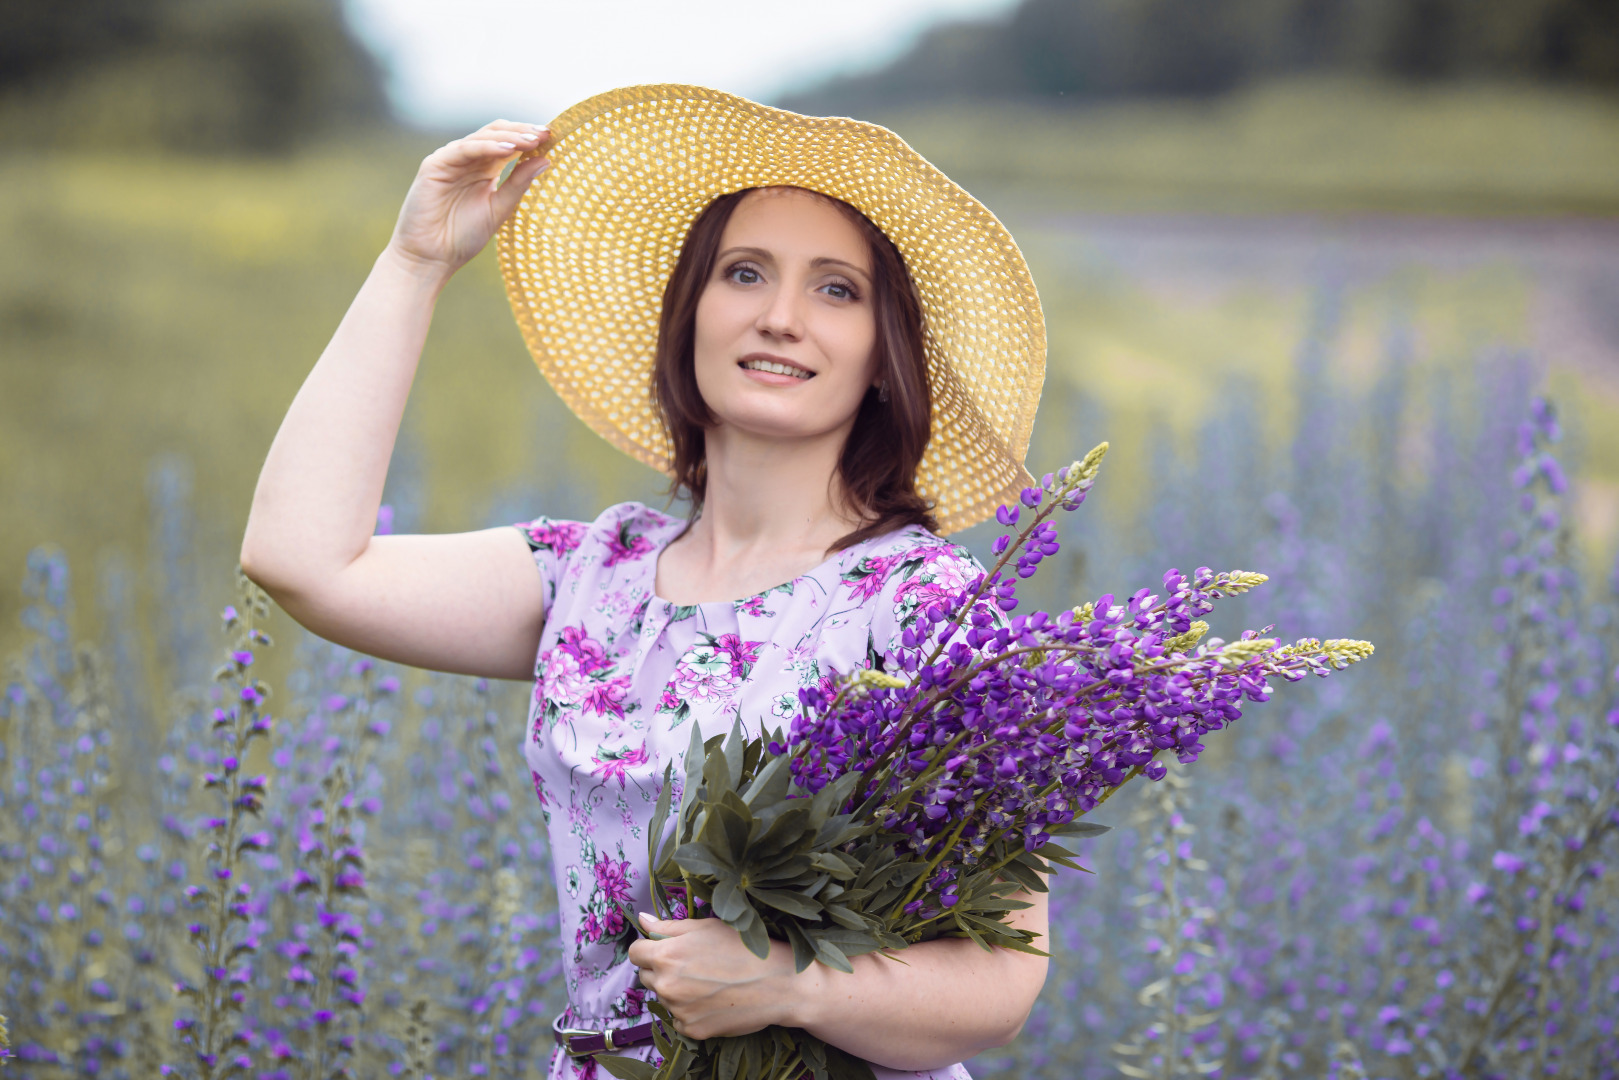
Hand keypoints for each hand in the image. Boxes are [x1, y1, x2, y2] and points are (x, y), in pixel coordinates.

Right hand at [384, 119, 552, 277]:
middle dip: (523, 132)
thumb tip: (546, 160)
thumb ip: (519, 184)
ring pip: (483, 137)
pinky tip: (508, 149)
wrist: (431, 257)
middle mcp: (469, 160)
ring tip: (532, 140)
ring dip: (510, 137)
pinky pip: (464, 149)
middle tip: (546, 133)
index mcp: (485, 169)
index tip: (554, 138)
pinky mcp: (435, 164)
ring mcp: (451, 159)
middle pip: (498, 133)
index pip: (509, 143)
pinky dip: (487, 146)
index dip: (530, 138)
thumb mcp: (500, 208)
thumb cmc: (464, 237)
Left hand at [627, 913, 805, 1039]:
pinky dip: (690, 1011)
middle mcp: (666, 984)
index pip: (636, 952)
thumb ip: (669, 926)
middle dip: (662, 968)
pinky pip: (679, 1018)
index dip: (649, 948)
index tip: (665, 948)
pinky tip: (713, 1000)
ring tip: (708, 982)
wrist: (777, 984)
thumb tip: (643, 920)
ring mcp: (678, 1010)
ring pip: (664, 997)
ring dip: (677, 990)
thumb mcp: (706, 927)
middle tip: (692, 964)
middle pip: (647, 975)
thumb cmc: (743, 948)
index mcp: (667, 954)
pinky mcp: (691, 1030)